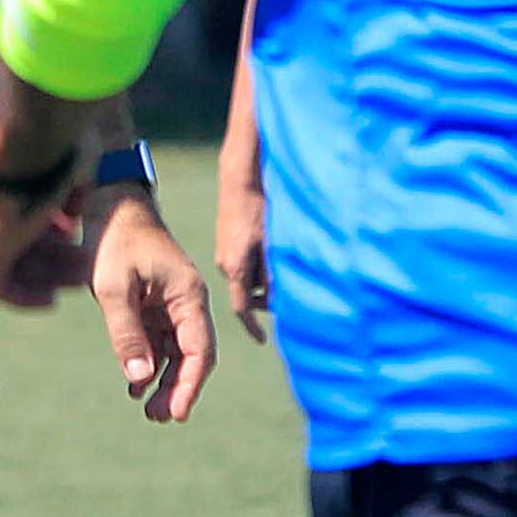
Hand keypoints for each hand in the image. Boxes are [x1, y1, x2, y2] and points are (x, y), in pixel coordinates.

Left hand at [87, 188, 216, 420]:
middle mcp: (187, 303)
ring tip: (148, 411)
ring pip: (176, 354)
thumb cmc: (113, 240)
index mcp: (188, 295)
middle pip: (192, 357)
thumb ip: (125, 331)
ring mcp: (172, 305)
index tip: (179, 413)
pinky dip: (150, 364)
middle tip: (157, 418)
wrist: (108, 205)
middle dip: (178, 389)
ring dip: (165, 381)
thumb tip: (139, 377)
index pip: (200, 350)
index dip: (191, 385)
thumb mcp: (113, 287)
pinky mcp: (155, 306)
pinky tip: (136, 387)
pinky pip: (159, 342)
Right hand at [211, 162, 268, 344]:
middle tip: (290, 298)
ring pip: (247, 279)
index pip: (242, 308)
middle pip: (247, 294)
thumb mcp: (273, 243)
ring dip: (264, 282)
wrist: (241, 177)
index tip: (262, 340)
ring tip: (286, 274)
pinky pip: (244, 265)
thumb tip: (284, 300)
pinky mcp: (229, 243)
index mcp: (235, 267)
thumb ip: (276, 273)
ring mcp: (226, 253)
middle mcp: (226, 264)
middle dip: (266, 300)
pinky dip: (258, 268)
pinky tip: (273, 255)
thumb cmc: (261, 206)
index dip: (252, 326)